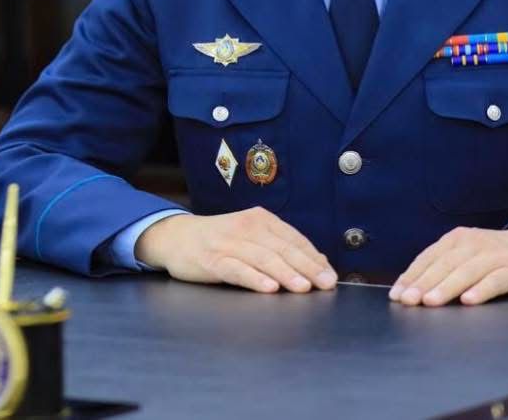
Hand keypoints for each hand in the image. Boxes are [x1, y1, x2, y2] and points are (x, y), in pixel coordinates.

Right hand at [134, 206, 337, 292]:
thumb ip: (279, 247)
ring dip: (286, 273)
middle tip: (326, 283)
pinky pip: (236, 269)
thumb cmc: (221, 240)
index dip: (313, 257)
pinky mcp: (212, 260)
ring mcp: (228, 242)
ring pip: (263, 258)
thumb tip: (316, 263)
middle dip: (307, 267)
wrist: (177, 237)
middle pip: (282, 248)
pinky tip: (268, 288)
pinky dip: (254, 278)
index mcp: (261, 219)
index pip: (293, 239)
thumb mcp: (251, 236)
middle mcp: (247, 227)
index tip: (331, 274)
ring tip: (303, 287)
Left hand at [389, 225, 507, 306]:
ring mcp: (494, 256)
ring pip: (466, 272)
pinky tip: (469, 301)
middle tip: (408, 301)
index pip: (429, 257)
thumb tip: (412, 288)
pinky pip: (495, 280)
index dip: (412, 276)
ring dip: (446, 287)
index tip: (396, 294)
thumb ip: (444, 267)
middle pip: (444, 265)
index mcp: (457, 239)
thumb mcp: (467, 254)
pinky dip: (481, 290)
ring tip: (430, 302)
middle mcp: (473, 244)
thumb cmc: (495, 255)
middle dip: (424, 283)